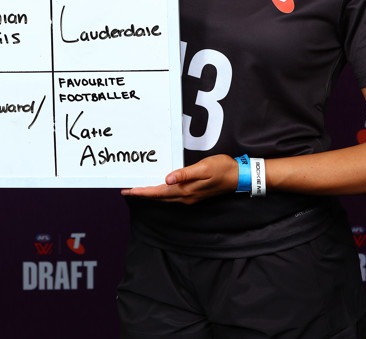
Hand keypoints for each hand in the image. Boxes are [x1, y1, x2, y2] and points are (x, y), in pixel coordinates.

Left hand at [121, 154, 237, 203]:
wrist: (238, 176)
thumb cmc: (222, 168)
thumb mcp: (204, 168)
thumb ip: (185, 174)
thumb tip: (167, 179)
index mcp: (186, 190)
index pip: (159, 192)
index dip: (143, 192)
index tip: (129, 191)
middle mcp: (186, 196)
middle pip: (159, 197)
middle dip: (143, 194)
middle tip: (127, 191)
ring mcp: (190, 196)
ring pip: (165, 197)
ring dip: (151, 194)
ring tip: (138, 190)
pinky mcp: (194, 194)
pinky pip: (172, 195)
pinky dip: (161, 193)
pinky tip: (159, 188)